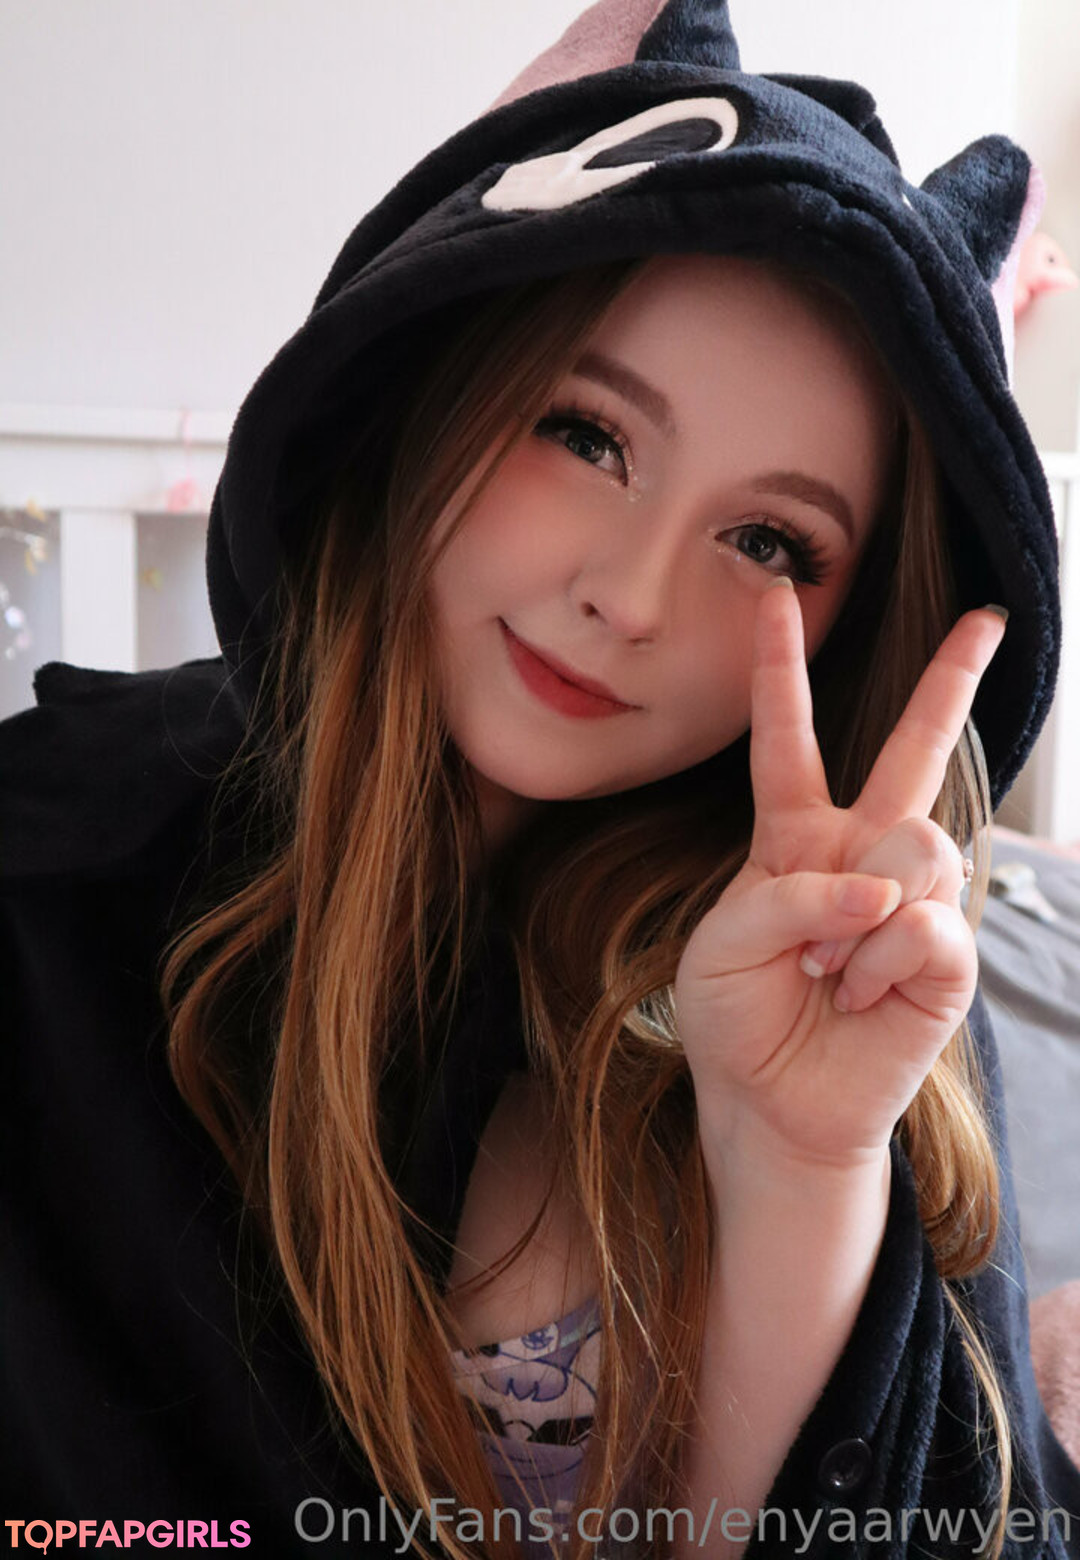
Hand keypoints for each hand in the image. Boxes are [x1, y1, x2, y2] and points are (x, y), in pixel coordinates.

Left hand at [672, 578, 1006, 1171]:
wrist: (772, 1105)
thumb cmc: (737, 1017)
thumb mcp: (719, 944)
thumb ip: (785, 895)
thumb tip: (880, 891)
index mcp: (793, 839)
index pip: (788, 742)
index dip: (779, 671)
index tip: (776, 599)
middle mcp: (858, 856)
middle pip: (910, 752)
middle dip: (950, 682)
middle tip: (986, 619)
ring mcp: (908, 901)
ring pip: (918, 842)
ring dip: (858, 916)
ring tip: (829, 971)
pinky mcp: (946, 954)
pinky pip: (926, 923)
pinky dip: (881, 963)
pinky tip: (861, 994)